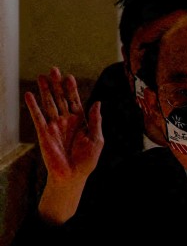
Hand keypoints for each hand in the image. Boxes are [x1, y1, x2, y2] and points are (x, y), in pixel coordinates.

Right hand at [25, 67, 103, 222]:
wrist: (72, 176)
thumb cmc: (87, 160)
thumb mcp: (97, 139)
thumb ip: (96, 121)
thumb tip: (98, 103)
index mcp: (81, 122)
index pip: (75, 101)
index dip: (71, 89)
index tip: (69, 76)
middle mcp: (66, 121)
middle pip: (60, 98)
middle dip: (57, 84)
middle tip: (53, 69)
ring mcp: (54, 125)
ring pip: (49, 104)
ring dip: (45, 90)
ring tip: (42, 76)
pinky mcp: (44, 132)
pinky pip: (37, 116)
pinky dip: (33, 106)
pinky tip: (29, 94)